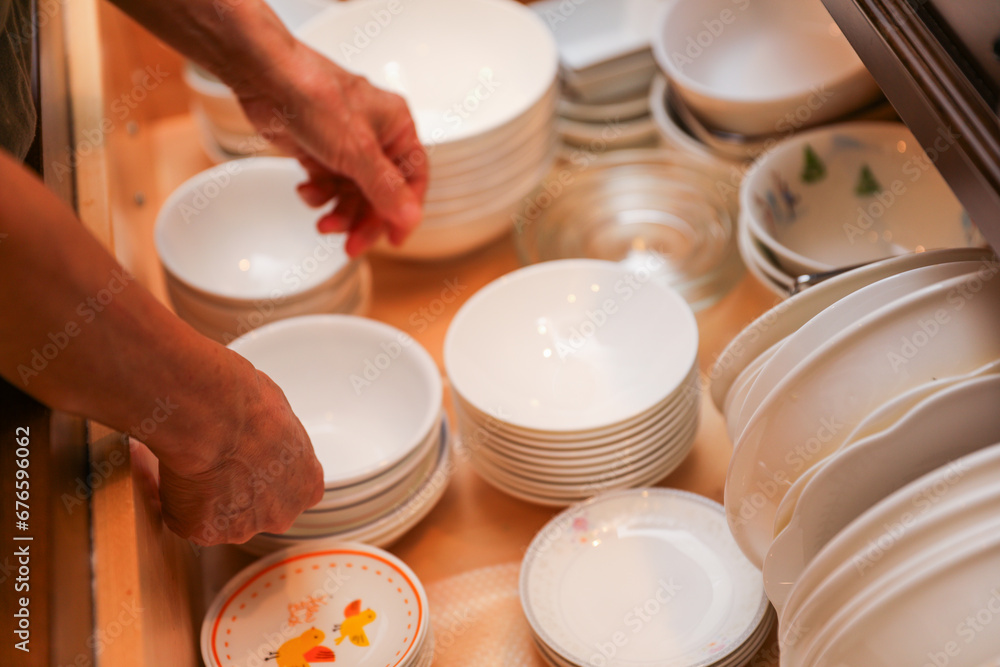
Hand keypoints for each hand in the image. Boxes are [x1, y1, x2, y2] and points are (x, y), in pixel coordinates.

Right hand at [156, 367, 324, 545]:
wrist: (215, 418)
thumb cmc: (251, 407)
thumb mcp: (282, 415)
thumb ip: (278, 440)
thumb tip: (261, 432)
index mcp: (306, 485)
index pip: (290, 491)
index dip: (267, 477)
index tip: (251, 461)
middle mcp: (280, 514)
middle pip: (259, 511)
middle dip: (240, 491)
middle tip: (221, 462)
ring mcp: (242, 529)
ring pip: (222, 518)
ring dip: (210, 499)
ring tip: (198, 464)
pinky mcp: (204, 533)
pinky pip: (187, 520)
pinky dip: (178, 502)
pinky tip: (179, 474)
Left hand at [234, 41, 428, 256]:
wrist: (266, 79)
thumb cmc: (316, 96)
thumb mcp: (358, 151)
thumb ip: (385, 188)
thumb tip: (411, 217)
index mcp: (397, 129)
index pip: (413, 180)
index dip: (405, 212)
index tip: (395, 239)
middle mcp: (376, 138)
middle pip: (381, 194)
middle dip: (365, 220)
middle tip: (352, 244)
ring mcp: (347, 146)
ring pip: (353, 194)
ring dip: (340, 212)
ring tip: (324, 223)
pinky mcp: (320, 151)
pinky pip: (328, 186)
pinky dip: (319, 195)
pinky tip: (306, 190)